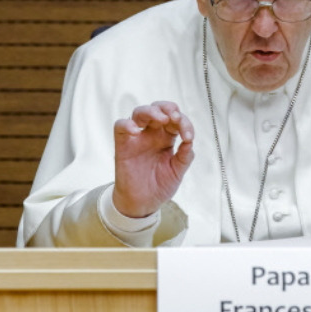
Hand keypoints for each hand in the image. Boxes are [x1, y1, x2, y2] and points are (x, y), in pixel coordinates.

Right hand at [113, 101, 194, 217]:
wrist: (143, 203)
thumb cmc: (160, 185)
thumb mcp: (177, 171)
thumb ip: (184, 156)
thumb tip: (190, 141)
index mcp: (167, 137)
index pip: (175, 120)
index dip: (184, 123)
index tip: (189, 136)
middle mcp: (152, 134)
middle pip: (158, 108)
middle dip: (168, 108)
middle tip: (175, 118)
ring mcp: (137, 138)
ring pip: (140, 112)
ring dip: (152, 111)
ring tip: (162, 119)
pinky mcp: (123, 145)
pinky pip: (120, 126)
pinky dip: (127, 124)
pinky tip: (137, 131)